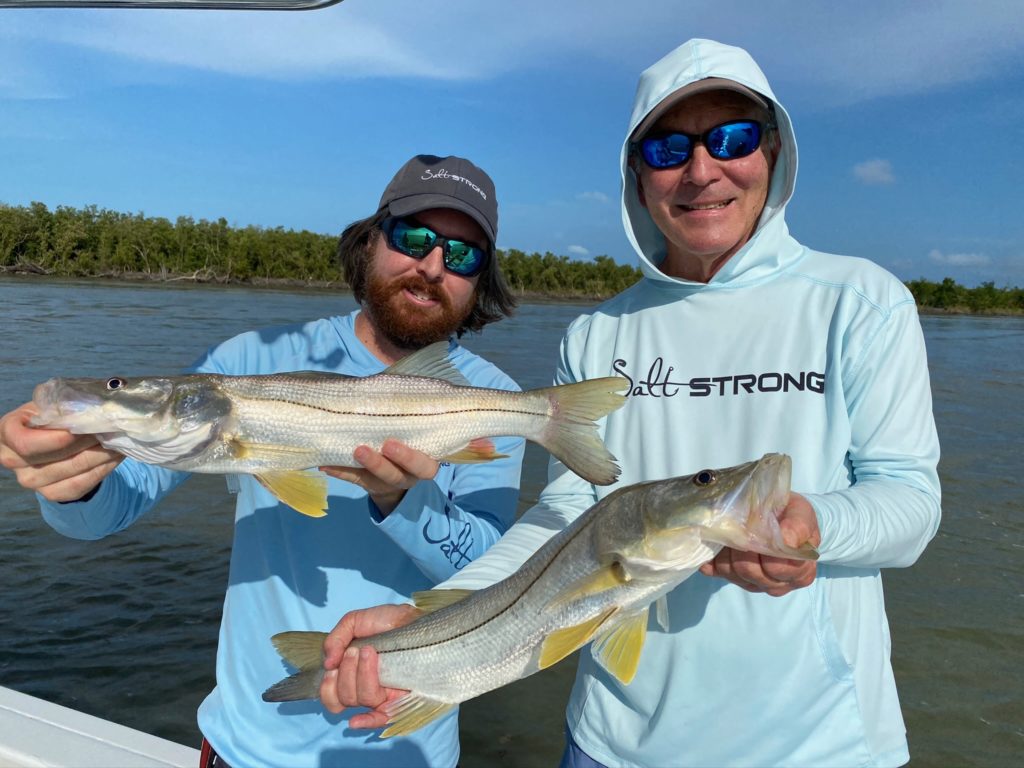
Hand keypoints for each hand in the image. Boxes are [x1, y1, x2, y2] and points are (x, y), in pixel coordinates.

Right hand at [0, 403, 122, 501]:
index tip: (82, 428)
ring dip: (101, 454)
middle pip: (54, 457)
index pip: (26, 443)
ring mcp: (30, 480)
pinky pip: (81, 485)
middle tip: (111, 428)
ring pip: (72, 471)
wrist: (52, 440)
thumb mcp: (52, 404)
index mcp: (7, 432)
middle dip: (87, 441)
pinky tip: (115, 456)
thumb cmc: (51, 416)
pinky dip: (102, 469)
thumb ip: (64, 405)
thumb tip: (92, 410)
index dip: (57, 439)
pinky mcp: (51, 493)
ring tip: (118, 439)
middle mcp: (12, 460)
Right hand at [319, 603, 422, 725]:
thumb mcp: (355, 622)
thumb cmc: (388, 622)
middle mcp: (365, 688)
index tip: (333, 666)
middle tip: (355, 651)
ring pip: (361, 699)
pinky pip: (381, 718)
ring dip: (361, 676)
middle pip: (344, 698)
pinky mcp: (400, 699)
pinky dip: (366, 722)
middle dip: (346, 673)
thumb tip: (328, 663)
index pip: (332, 696)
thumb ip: (335, 639)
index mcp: (352, 674)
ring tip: (369, 652)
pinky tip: (355, 721)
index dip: (327, 687)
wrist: (415, 619)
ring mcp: (383, 695)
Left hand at [321, 439, 439, 515]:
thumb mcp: (425, 443)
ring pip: (373, 478)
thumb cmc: (414, 449)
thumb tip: (443, 420)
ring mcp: (384, 483)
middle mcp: (405, 477)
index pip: (423, 467)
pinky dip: (339, 470)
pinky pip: (352, 478)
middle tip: (362, 449)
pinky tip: (324, 463)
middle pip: (394, 475)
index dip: (408, 458)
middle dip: (379, 464)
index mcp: (424, 467)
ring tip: (346, 452)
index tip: (390, 444)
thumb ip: (428, 431)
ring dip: (357, 467)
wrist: (402, 478)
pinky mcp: (366, 483)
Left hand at [699, 493, 820, 596]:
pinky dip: (711, 559)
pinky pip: (715, 572)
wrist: (781, 515)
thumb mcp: (802, 515)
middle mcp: (778, 584)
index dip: (766, 550)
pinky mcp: (732, 579)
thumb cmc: (793, 516)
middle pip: (751, 572)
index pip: (777, 569)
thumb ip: (797, 527)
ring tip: (730, 530)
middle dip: (743, 548)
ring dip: (727, 550)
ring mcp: (754, 584)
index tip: (760, 529)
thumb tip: (785, 540)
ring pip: (732, 573)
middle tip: (741, 526)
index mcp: (800, 573)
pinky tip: (713, 545)